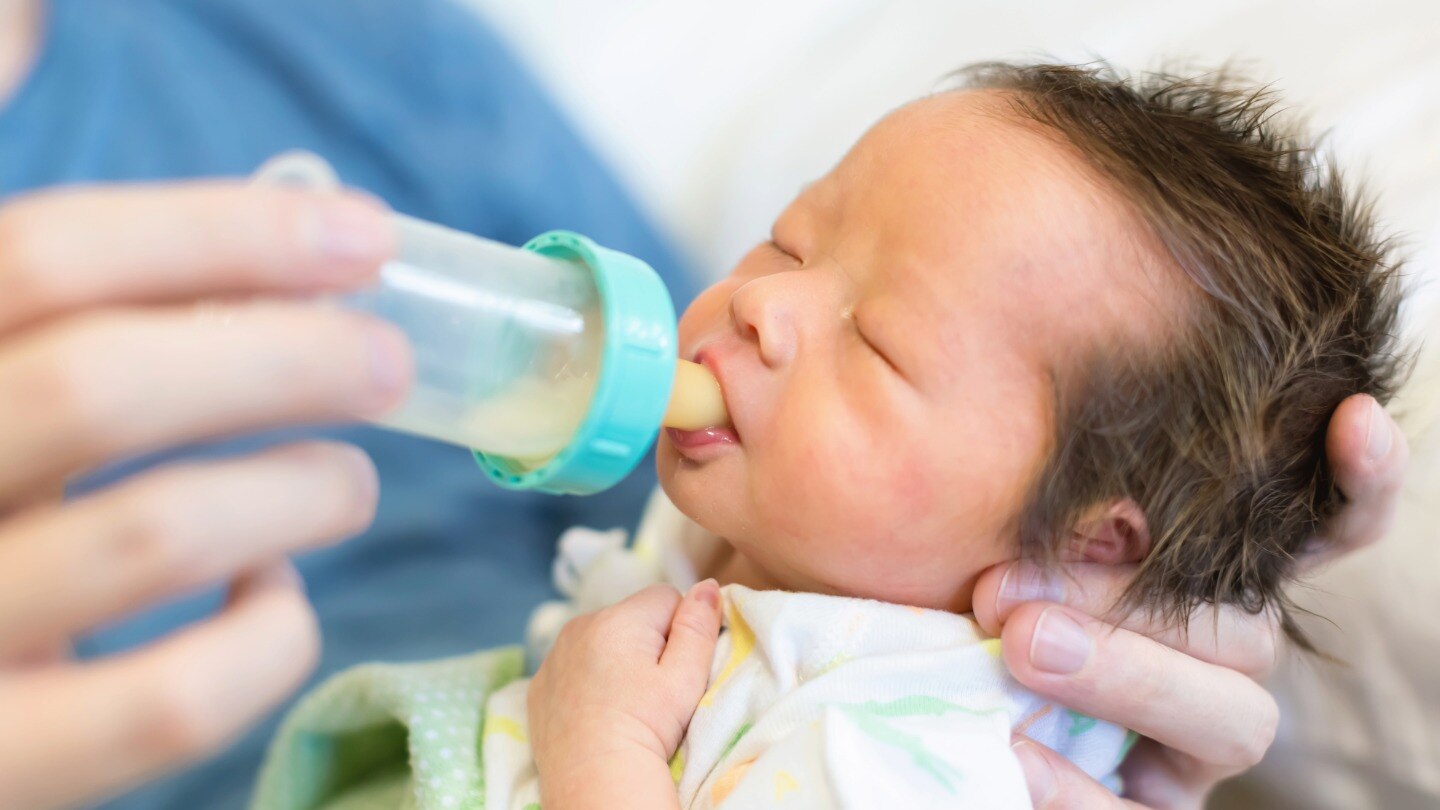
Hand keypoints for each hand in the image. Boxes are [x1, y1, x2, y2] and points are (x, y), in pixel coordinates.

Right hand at [0, 181, 406, 808]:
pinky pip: (172, 702)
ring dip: (301, 489)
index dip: (221, 232)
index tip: (361, 233)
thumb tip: (28, 11)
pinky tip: (269, 594)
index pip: (43, 256)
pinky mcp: (6, 767)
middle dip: (287, 355)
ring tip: (352, 481)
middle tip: (394, 363)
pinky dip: (263, 635)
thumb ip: (14, 244)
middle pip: (102, 384)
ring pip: (154, 537)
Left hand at [529, 581, 721, 808]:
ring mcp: (554, 657)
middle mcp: (578, 627)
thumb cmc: (647, 729)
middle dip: (647, 643)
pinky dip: (587, 681)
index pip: (665, 597)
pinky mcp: (539, 686)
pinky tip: (597, 711)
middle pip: (631, 618)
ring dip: (616, 659)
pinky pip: (573, 666)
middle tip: (652, 691)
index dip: (680, 631)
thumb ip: (698, 626)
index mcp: (617, 618)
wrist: (593, 782)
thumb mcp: (686, 678)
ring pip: (601, 641)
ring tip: (625, 703)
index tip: (675, 669)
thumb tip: (708, 586)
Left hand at [972, 394, 1407, 808]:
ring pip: (1235, 717)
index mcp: (1207, 588)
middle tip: (1010, 594)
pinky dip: (1081, 787)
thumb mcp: (1004, 554)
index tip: (1351, 419)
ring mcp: (1201, 746)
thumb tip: (1064, 492)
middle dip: (1131, 604)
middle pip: (1246, 630)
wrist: (927, 723)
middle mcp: (1227, 665)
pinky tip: (1018, 753)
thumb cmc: (967, 609)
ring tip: (1022, 648)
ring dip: (1127, 677)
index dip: (1356, 487)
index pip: (1322, 536)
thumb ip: (1052, 526)